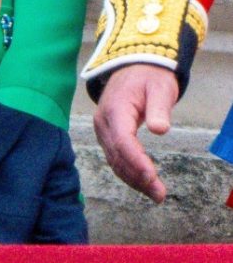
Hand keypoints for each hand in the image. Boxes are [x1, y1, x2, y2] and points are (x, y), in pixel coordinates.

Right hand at [93, 64, 178, 202]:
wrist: (132, 69)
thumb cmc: (149, 78)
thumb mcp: (160, 88)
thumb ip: (159, 109)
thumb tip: (160, 130)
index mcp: (115, 109)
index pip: (122, 140)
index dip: (136, 160)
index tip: (151, 176)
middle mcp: (103, 122)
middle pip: (117, 155)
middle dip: (137, 176)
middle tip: (159, 194)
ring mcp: (102, 130)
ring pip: (114, 160)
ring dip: (133, 179)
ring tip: (155, 194)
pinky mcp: (106, 135)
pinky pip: (114, 157)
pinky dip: (127, 172)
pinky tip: (142, 183)